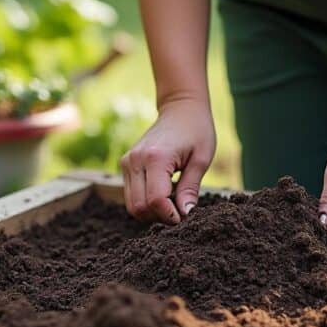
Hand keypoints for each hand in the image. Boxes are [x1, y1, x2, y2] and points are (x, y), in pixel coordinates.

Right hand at [120, 98, 215, 223]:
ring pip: (132, 205)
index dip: (169, 215)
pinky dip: (145, 202)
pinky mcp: (126, 165)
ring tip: (172, 204)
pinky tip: (164, 195)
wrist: (180, 109)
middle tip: (179, 213)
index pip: (156, 200)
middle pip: (139, 206)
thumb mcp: (201, 160)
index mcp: (156, 157)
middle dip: (159, 217)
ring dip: (151, 212)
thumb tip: (185, 214)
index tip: (184, 217)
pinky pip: (131, 195)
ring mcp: (127, 162)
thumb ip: (190, 189)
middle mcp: (135, 160)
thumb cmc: (196, 131)